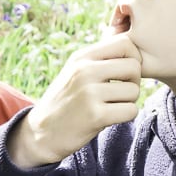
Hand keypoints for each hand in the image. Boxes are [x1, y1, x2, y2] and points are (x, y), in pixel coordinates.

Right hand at [8, 34, 140, 167]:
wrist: (41, 132)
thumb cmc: (66, 100)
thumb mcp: (75, 71)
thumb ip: (99, 59)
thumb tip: (133, 46)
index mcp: (82, 57)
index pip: (126, 43)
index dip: (134, 57)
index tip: (126, 72)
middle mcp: (84, 71)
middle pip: (134, 66)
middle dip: (134, 81)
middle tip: (122, 92)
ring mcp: (89, 93)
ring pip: (134, 91)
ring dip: (129, 101)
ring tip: (113, 105)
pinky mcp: (95, 115)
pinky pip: (130, 110)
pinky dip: (126, 116)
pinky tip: (111, 117)